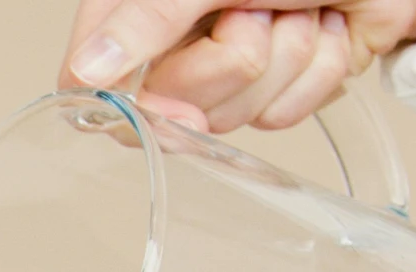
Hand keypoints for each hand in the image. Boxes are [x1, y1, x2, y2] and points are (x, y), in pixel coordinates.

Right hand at [60, 1, 415, 132]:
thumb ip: (145, 20)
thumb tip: (86, 70)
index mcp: (145, 6)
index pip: (96, 78)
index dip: (133, 102)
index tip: (169, 105)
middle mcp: (180, 38)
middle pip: (173, 108)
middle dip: (236, 61)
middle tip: (257, 9)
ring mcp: (230, 66)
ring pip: (235, 116)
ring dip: (288, 59)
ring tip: (303, 9)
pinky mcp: (279, 86)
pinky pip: (283, 116)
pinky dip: (320, 72)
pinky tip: (329, 30)